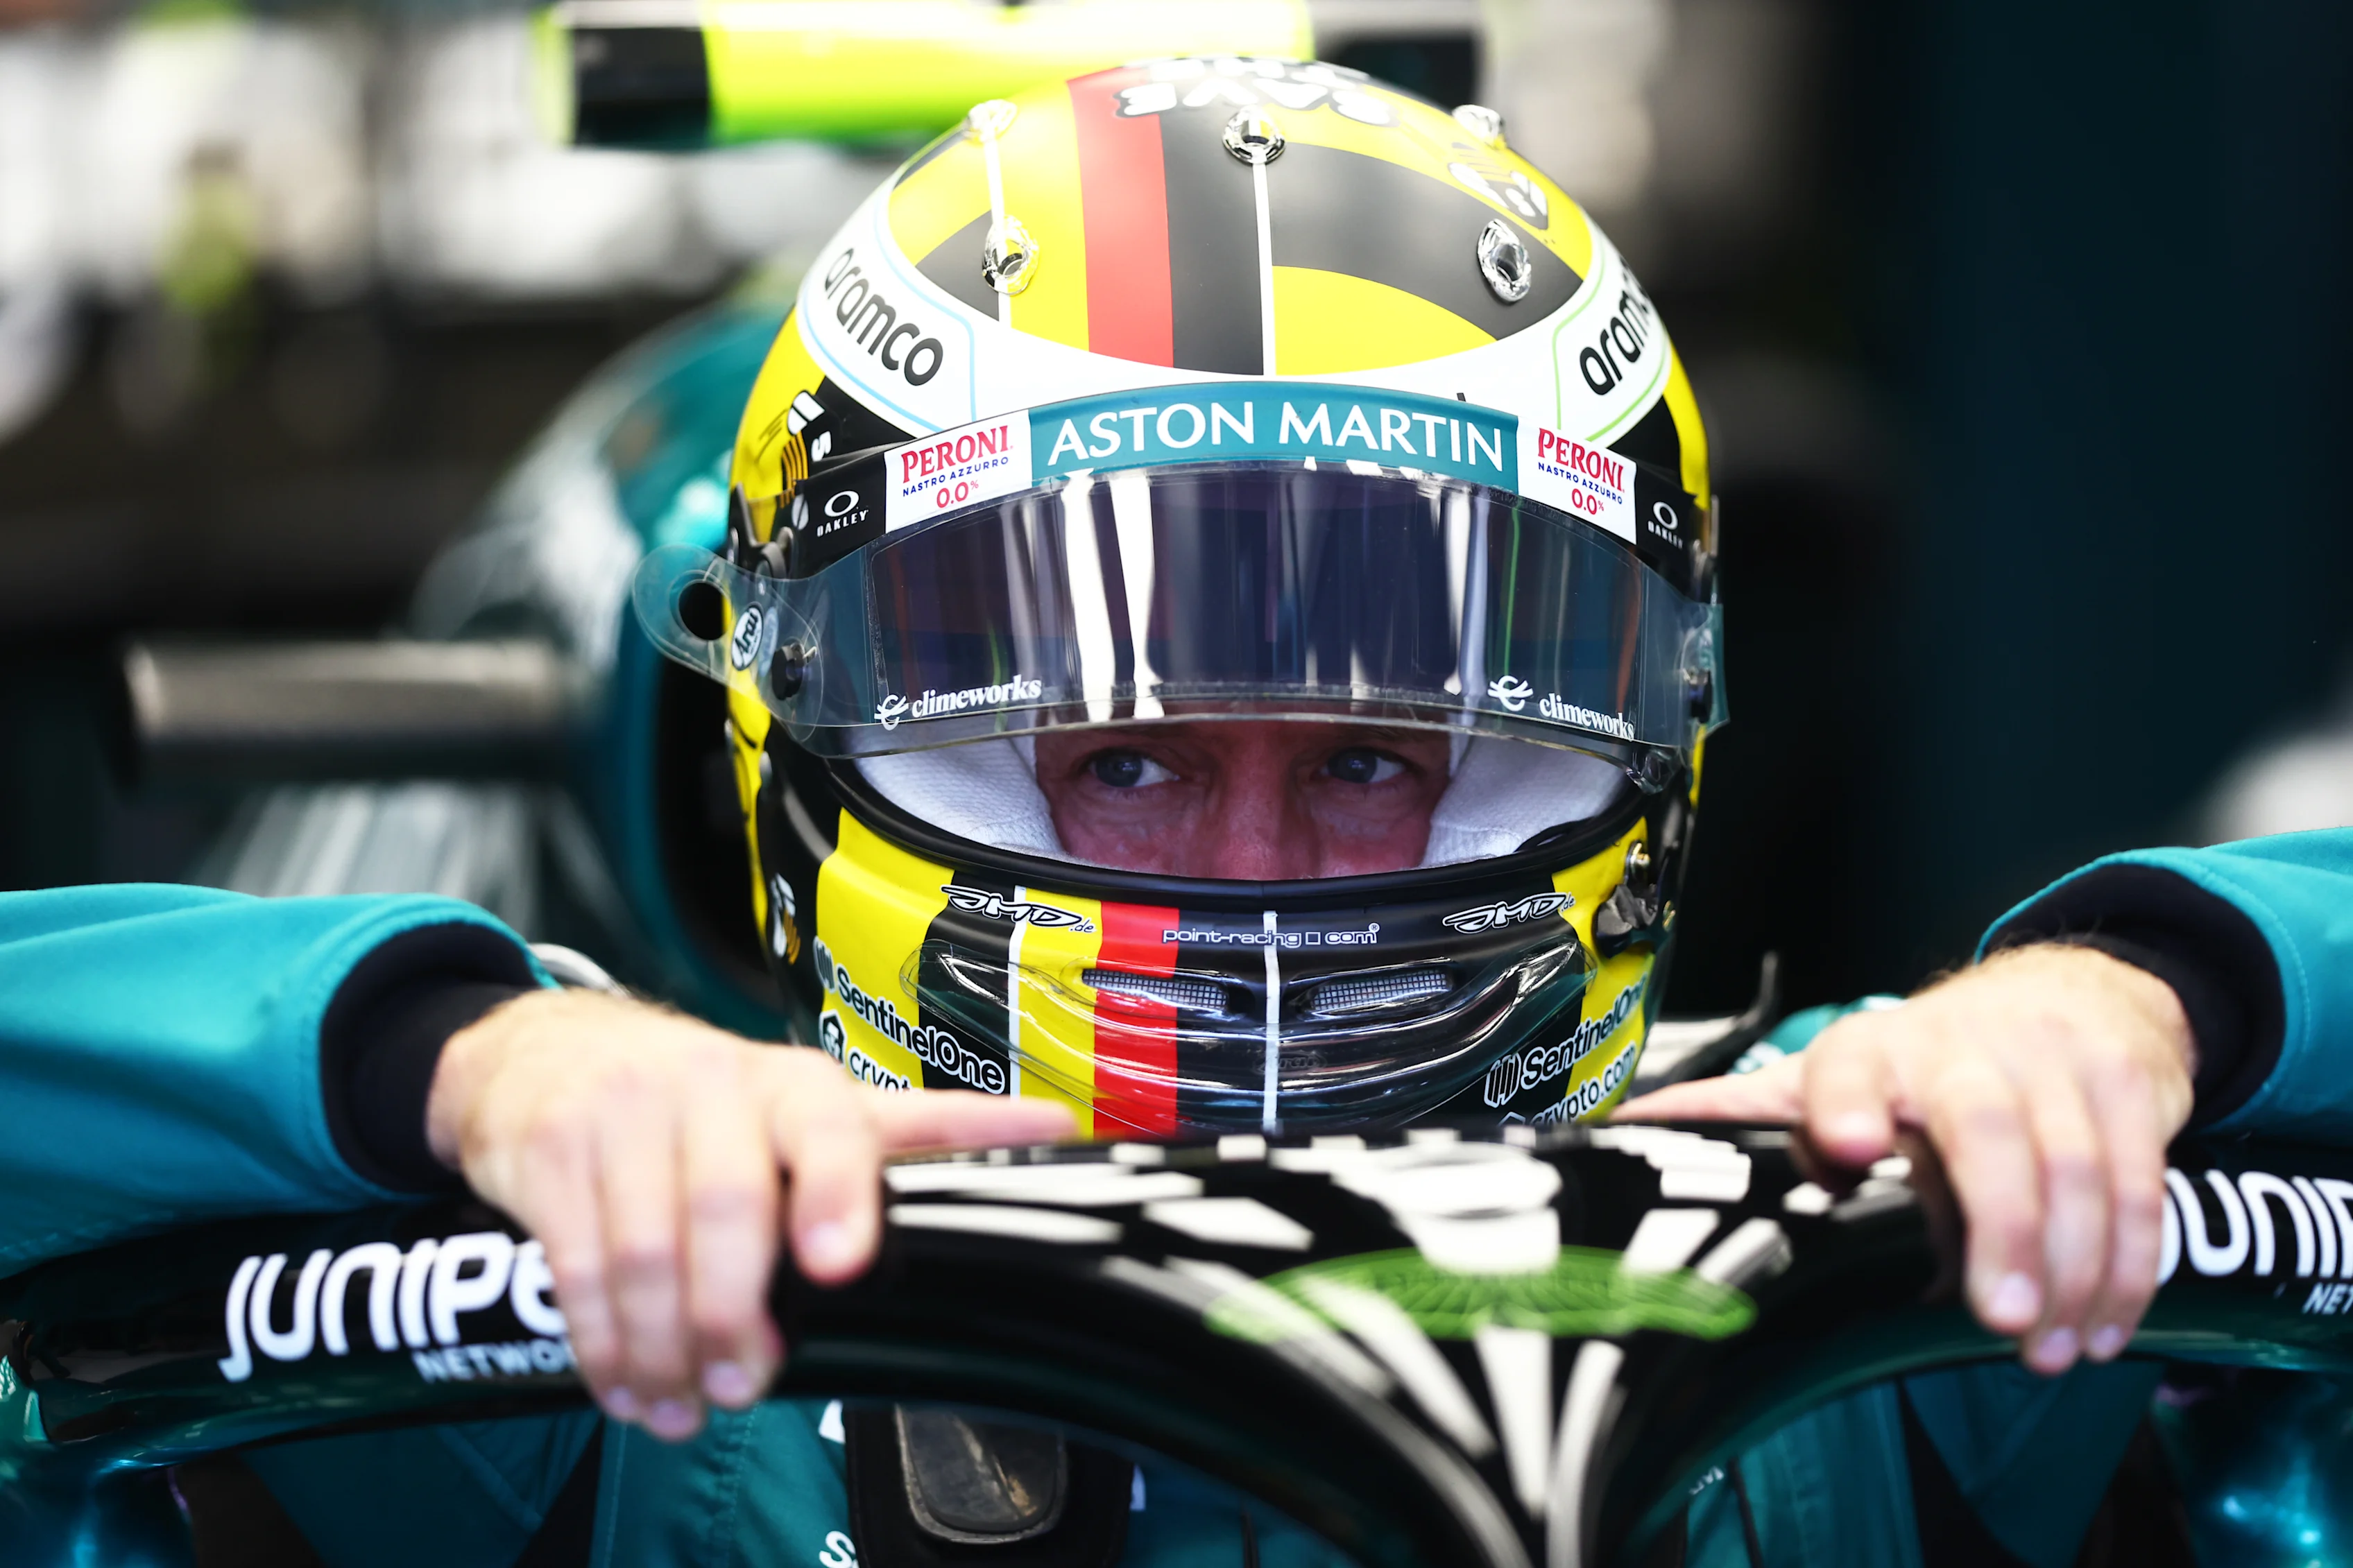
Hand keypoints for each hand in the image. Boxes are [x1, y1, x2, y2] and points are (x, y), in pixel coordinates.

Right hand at [426, 988, 1072, 1439]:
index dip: (838, 1195)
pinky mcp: (549, 1153)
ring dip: (665, 1348)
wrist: (554, 1053)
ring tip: (685, 1401)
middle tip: (746, 1382)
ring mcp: (623, 1114)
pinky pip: (578, 1265)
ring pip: (645, 1253)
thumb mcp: (816, 1104)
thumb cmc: (710, 1099)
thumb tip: (1058, 1130)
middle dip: (735, 1316)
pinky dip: (603, 1344)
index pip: (831, 1131)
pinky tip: (629, 1384)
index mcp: (796, 1086)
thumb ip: (927, 1131)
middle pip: (728, 1211)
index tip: (841, 1264)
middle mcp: (710, 1085)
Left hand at [1618, 944, 2194, 1373]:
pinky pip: (2139, 1181)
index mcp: (1869, 1053)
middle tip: (1999, 1315)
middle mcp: (1961, 1048)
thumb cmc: (1921, 1061)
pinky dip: (2129, 1261)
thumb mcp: (1828, 1077)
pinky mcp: (2130, 1088)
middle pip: (1983, 1127)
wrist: (2064, 991)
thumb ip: (1742, 1117)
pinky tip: (2106, 1322)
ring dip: (2074, 1267)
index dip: (1842, 1102)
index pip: (1847, 1066)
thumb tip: (1625, 1141)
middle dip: (1998, 1224)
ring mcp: (2052, 1063)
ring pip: (2076, 1164)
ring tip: (2051, 1347)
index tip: (1842, 1144)